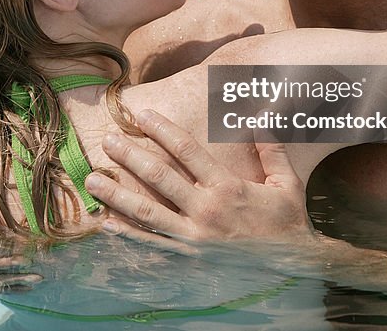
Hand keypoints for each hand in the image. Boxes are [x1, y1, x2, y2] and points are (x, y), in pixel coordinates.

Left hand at [84, 110, 315, 246]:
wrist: (294, 269)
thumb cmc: (289, 223)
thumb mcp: (287, 183)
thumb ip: (272, 149)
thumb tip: (259, 116)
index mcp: (227, 187)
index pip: (186, 150)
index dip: (161, 129)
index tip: (140, 115)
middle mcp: (206, 210)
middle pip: (159, 177)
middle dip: (130, 156)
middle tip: (106, 141)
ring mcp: (194, 237)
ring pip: (148, 212)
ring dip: (117, 195)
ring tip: (92, 181)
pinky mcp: (189, 258)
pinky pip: (153, 244)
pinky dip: (128, 234)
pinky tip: (107, 224)